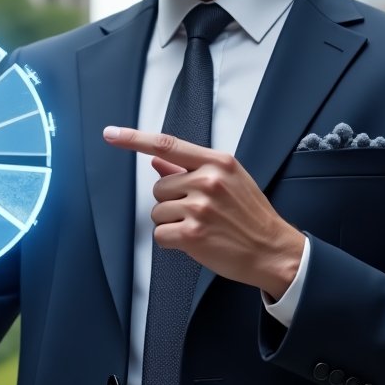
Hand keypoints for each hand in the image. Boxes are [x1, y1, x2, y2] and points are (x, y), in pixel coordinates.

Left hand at [102, 126, 304, 297]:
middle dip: (172, 202)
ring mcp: (200, 207)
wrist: (272, 250)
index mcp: (218, 162)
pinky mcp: (192, 233)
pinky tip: (195, 241)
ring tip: (201, 227)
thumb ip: (191, 169)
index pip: (167, 145)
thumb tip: (157, 161)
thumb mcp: (229, 181)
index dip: (134, 139)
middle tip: (200, 212)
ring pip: (158, 212)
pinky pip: (160, 234)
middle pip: (159, 187)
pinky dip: (172, 241)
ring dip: (172, 223)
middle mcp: (208, 180)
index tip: (112, 133)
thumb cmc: (251, 216)